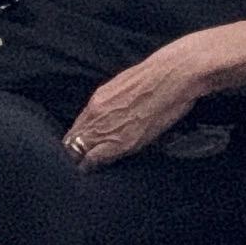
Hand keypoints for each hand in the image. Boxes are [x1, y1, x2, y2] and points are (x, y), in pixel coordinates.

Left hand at [65, 40, 209, 167]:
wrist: (173, 74)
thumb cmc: (159, 76)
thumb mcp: (127, 85)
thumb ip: (115, 101)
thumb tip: (115, 112)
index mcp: (98, 100)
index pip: (76, 126)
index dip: (78, 139)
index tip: (84, 146)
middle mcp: (96, 114)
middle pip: (71, 141)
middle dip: (76, 152)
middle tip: (82, 161)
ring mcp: (105, 128)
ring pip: (78, 151)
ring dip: (82, 160)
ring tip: (88, 168)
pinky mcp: (119, 142)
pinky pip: (93, 160)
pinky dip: (92, 167)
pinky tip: (95, 170)